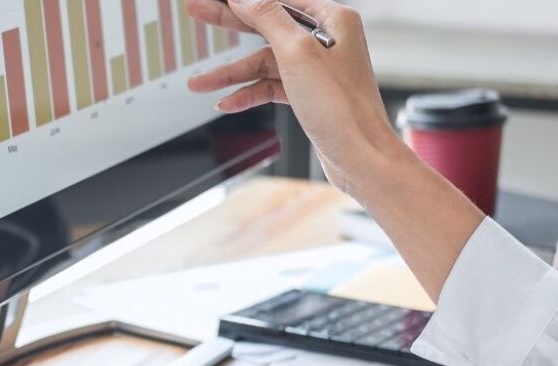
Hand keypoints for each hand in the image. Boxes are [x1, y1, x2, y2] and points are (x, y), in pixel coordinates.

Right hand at [185, 0, 410, 196]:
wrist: (360, 158)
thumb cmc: (342, 108)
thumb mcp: (298, 53)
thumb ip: (268, 18)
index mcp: (332, 19)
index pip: (278, 0)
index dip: (244, 1)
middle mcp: (327, 40)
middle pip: (266, 26)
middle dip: (229, 25)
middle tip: (197, 12)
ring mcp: (317, 69)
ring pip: (264, 62)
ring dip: (231, 74)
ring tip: (199, 83)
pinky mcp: (309, 94)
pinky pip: (272, 86)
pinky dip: (249, 94)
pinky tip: (227, 102)